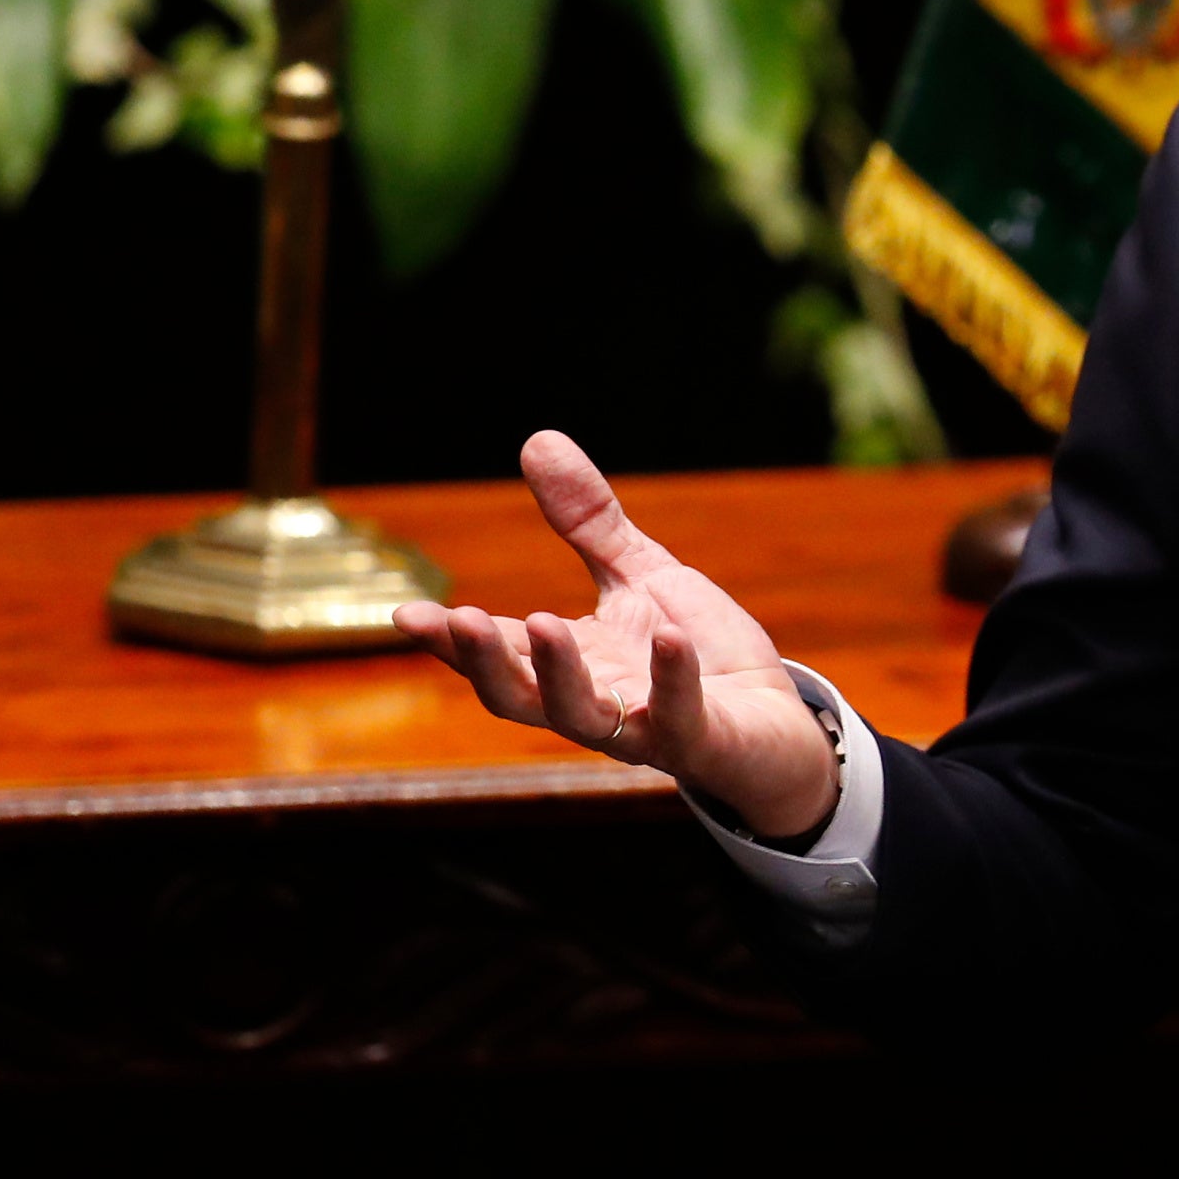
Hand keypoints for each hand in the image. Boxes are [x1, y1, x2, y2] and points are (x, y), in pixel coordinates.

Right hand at [395, 431, 839, 839]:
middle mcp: (595, 703)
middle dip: (485, 662)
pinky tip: (669, 639)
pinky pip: (679, 716)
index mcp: (573, 665)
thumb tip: (537, 440)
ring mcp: (643, 728)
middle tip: (455, 622)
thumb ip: (589, 523)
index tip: (405, 615)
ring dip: (559, 675)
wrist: (773, 721)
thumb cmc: (699, 653)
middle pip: (520, 697)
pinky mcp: (699, 738)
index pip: (501, 652)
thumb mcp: (639, 576)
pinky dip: (671, 679)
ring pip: (582, 717)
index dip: (453, 639)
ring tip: (543, 621)